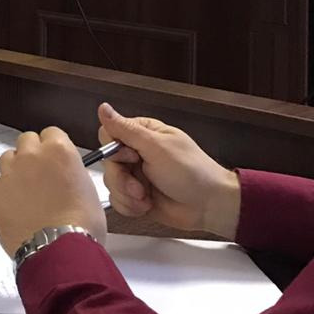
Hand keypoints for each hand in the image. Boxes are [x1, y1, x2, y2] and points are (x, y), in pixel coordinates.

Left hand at [0, 128, 106, 256]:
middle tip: (40, 176)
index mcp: (58, 150)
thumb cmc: (81, 225)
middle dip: (32, 154)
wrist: (59, 250)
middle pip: (26, 140)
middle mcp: (31, 155)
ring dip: (15, 170)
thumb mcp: (88, 189)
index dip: (53, 147)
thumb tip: (65, 173)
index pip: (51, 133)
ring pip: (7, 159)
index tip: (54, 159)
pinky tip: (15, 208)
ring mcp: (10, 172)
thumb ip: (71, 171)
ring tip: (26, 194)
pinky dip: (3, 193)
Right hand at [97, 102, 240, 237]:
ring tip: (146, 199)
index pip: (108, 134)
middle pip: (107, 162)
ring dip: (127, 195)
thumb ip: (126, 129)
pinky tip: (146, 206)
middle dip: (121, 179)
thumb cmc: (191, 172)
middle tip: (139, 187)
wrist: (210, 206)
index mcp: (142, 134)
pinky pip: (118, 201)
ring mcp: (136, 176)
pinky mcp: (137, 197)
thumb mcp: (156, 147)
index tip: (131, 157)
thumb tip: (103, 107)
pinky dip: (130, 206)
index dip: (114, 149)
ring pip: (111, 183)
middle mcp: (137, 153)